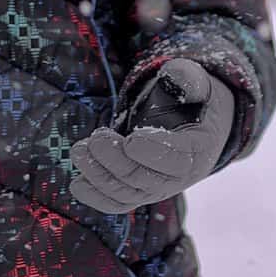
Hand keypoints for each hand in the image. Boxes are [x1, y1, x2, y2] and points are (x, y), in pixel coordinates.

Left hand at [69, 58, 233, 213]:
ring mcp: (158, 187)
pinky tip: (77, 184)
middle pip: (146, 179)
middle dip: (117, 161)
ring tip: (79, 151)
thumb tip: (175, 73)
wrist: (194, 125)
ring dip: (100, 176)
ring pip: (128, 194)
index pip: (178, 159)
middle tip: (96, 138)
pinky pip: (118, 203)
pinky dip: (97, 197)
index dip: (154, 152)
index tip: (131, 140)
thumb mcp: (198, 84)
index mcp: (198, 149)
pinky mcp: (139, 192)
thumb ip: (187, 77)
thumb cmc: (194, 101)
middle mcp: (180, 176)